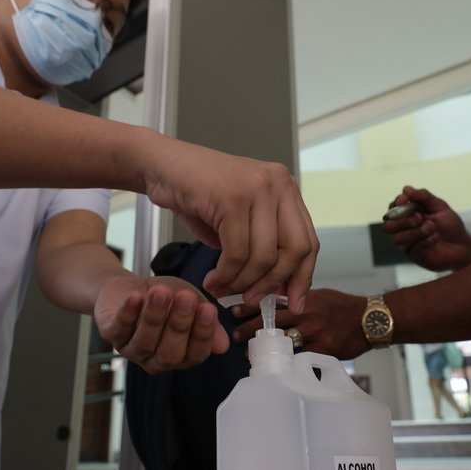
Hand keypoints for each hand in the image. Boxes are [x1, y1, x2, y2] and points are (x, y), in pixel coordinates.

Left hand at [93, 275, 228, 373]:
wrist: (132, 288)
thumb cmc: (167, 299)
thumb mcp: (194, 304)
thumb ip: (208, 322)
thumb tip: (222, 345)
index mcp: (182, 355)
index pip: (196, 354)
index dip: (203, 334)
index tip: (208, 309)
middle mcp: (157, 359)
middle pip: (170, 353)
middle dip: (180, 325)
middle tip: (186, 298)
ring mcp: (133, 350)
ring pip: (145, 342)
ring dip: (154, 316)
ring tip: (162, 292)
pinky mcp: (112, 335)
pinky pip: (120, 328)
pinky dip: (128, 312)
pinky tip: (136, 297)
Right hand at [143, 136, 318, 313]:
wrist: (161, 166)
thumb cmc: (197, 195)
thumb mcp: (241, 221)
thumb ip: (263, 248)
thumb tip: (280, 289)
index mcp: (286, 189)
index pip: (309, 241)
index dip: (303, 277)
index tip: (294, 303)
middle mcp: (278, 184)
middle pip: (295, 250)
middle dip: (273, 283)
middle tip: (253, 299)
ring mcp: (256, 187)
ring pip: (264, 256)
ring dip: (242, 282)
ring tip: (223, 289)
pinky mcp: (232, 197)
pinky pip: (236, 252)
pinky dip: (225, 274)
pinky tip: (213, 279)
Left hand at [232, 289, 369, 360]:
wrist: (370, 319)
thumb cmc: (343, 306)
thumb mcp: (319, 294)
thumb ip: (297, 298)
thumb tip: (273, 301)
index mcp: (304, 298)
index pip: (271, 301)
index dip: (251, 306)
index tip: (235, 311)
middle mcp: (307, 314)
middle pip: (271, 322)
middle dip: (249, 328)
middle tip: (235, 334)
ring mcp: (315, 333)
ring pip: (281, 340)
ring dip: (263, 347)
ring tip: (248, 352)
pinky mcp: (323, 350)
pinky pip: (300, 357)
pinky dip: (285, 361)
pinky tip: (273, 364)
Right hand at [382, 186, 470, 270]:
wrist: (462, 245)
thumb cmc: (449, 225)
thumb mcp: (439, 206)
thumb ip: (423, 196)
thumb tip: (406, 189)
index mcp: (407, 215)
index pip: (392, 209)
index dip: (395, 204)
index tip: (404, 200)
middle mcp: (404, 230)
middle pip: (388, 226)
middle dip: (403, 221)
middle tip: (420, 218)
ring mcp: (408, 244)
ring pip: (397, 239)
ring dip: (414, 232)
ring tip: (431, 228)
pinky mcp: (415, 256)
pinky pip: (413, 249)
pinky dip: (425, 241)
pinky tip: (436, 237)